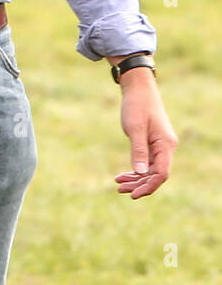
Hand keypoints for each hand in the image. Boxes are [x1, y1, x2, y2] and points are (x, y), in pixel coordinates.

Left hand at [114, 69, 176, 197]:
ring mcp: (160, 146)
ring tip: (118, 184)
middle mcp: (166, 148)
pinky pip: (146, 162)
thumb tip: (139, 172)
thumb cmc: (136, 106)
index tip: (133, 194)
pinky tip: (123, 175)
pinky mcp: (152, 144)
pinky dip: (135, 169)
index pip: (161, 174)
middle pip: (155, 175)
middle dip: (139, 184)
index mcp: (166, 145)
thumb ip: (138, 150)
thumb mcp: (135, 128)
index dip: (148, 186)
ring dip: (136, 178)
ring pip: (150, 170)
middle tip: (119, 190)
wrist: (138, 89)